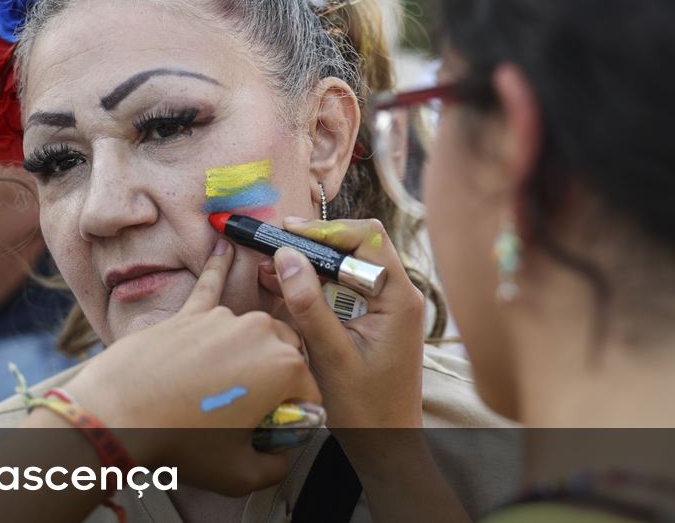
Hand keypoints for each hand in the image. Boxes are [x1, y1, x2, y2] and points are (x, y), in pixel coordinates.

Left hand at [67, 240, 321, 495]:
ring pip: (254, 333)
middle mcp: (261, 333)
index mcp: (285, 368)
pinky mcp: (192, 313)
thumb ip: (277, 462)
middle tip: (252, 410)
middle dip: (279, 379)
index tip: (277, 431)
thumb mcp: (242, 473)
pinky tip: (223, 244)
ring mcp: (225, 319)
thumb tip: (281, 451)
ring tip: (225, 384)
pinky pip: (211, 283)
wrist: (118, 415)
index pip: (310, 391)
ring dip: (249, 353)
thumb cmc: (181, 442)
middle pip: (288, 354)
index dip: (297, 416)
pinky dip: (218, 265)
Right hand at [269, 217, 424, 427]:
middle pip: (359, 245)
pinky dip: (319, 282)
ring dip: (313, 261)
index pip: (368, 239)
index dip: (327, 230)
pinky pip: (347, 286)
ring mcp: (390, 305)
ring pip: (350, 264)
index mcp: (400, 299)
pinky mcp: (377, 317)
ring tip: (273, 264)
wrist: (386, 444)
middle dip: (316, 241)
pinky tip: (288, 285)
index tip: (288, 233)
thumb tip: (286, 257)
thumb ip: (308, 305)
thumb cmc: (366, 409)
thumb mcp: (330, 356)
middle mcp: (400, 295)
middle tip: (275, 245)